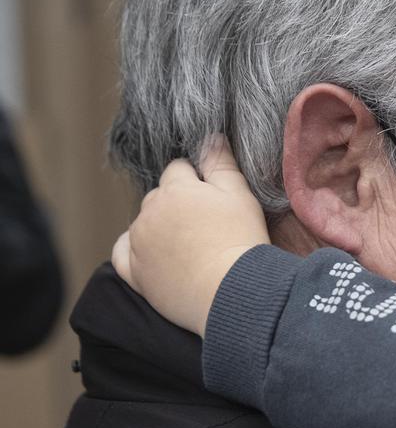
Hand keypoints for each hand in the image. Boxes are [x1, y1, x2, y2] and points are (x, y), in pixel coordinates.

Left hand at [112, 136, 268, 336]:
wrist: (233, 292)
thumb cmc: (241, 241)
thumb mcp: (240, 195)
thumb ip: (221, 162)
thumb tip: (210, 136)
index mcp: (175, 189)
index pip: (178, 169)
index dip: (198, 180)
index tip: (215, 199)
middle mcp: (149, 211)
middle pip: (159, 196)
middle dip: (176, 203)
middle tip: (206, 224)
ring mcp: (139, 243)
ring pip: (143, 223)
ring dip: (159, 226)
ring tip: (189, 244)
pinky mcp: (135, 273)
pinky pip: (122, 253)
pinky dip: (133, 249)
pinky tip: (152, 253)